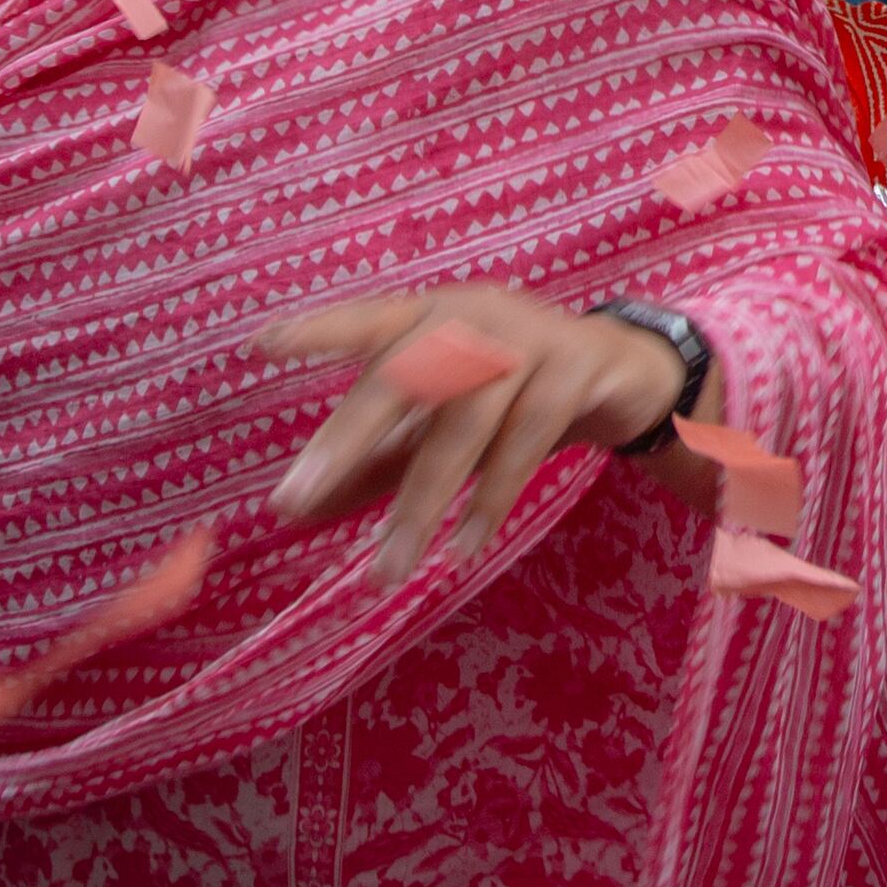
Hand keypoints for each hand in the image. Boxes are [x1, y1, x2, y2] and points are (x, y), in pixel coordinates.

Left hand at [258, 280, 694, 583]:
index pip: (367, 321)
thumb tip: (298, 512)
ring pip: (464, 422)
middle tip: (299, 498)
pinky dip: (491, 499)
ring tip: (389, 571)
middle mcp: (476, 314)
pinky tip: (463, 549)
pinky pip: (526, 441)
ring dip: (423, 502)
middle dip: (350, 439)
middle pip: (406, 374)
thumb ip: (376, 459)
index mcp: (433, 316)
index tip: (260, 348)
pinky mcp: (577, 369)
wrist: (626, 374)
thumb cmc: (514, 393)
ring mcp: (530, 337)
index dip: (319, 332)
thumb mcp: (442, 422)